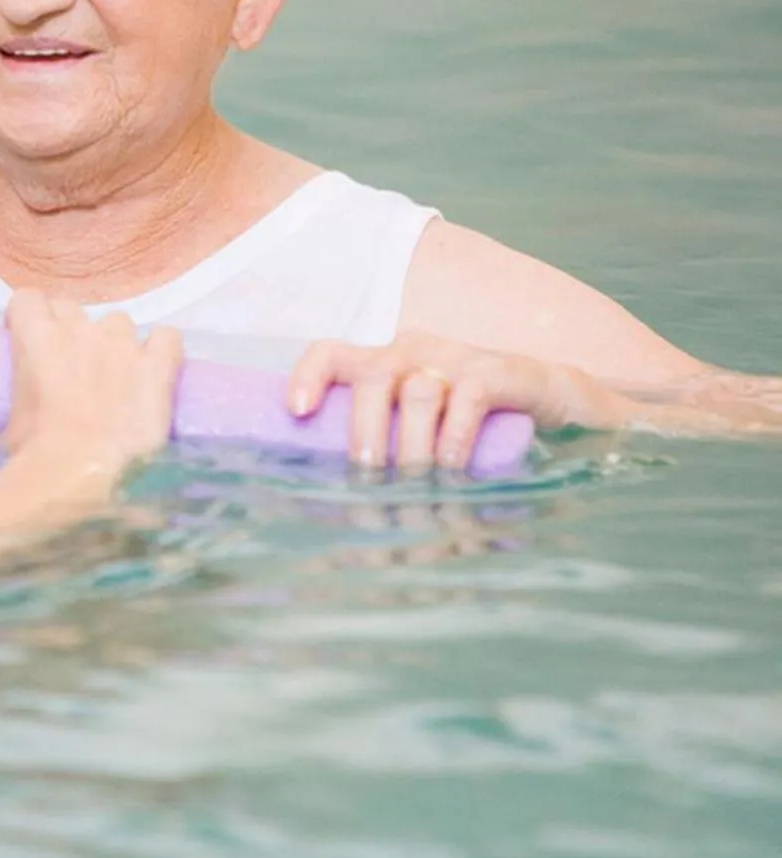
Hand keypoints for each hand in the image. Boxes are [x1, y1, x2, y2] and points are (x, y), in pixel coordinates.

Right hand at [3, 294, 182, 468]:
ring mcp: (123, 344)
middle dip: (68, 330)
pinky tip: (153, 368)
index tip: (27, 340)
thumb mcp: (8, 419)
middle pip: (70, 308)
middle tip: (69, 365)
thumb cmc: (35, 453)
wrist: (83, 473)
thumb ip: (18, 395)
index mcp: (37, 337)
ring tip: (114, 374)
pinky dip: (160, 349)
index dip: (26, 317)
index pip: (27, 299)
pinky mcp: (158, 365)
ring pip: (117, 322)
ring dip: (112, 342)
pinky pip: (166, 338)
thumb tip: (19, 410)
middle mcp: (80, 330)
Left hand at [289, 330, 632, 472]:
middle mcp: (414, 351)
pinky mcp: (498, 371)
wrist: (560, 403)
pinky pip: (467, 396)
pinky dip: (454, 435)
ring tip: (411, 483)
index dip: (309, 376)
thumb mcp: (423, 431)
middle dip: (363, 428)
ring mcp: (456, 358)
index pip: (333, 353)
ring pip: (417, 391)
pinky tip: (453, 466)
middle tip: (365, 474)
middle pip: (373, 377)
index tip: (297, 412)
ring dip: (410, 444)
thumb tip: (340, 506)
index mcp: (386, 363)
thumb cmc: (477, 424)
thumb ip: (387, 450)